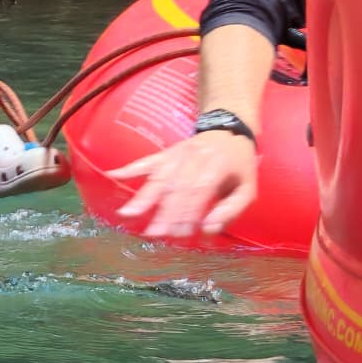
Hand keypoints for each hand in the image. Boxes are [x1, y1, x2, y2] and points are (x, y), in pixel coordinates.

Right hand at [121, 122, 261, 243]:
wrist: (229, 129)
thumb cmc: (238, 166)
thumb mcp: (247, 189)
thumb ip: (231, 210)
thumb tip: (209, 229)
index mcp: (217, 166)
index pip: (200, 190)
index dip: (189, 211)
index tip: (180, 232)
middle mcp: (195, 157)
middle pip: (177, 186)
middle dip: (164, 211)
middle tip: (154, 233)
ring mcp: (178, 154)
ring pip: (159, 175)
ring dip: (144, 196)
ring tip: (128, 214)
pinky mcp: (167, 153)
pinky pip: (147, 160)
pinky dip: (130, 168)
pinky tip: (114, 175)